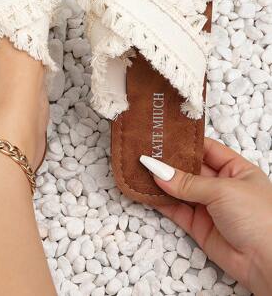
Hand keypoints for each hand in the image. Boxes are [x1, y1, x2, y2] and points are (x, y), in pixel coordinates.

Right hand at [140, 138, 271, 294]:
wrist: (269, 263)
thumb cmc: (260, 218)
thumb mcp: (223, 190)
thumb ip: (187, 182)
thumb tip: (157, 170)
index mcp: (236, 169)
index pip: (206, 149)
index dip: (185, 142)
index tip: (162, 134)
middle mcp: (222, 186)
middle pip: (190, 169)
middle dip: (168, 161)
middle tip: (145, 150)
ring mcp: (210, 207)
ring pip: (180, 190)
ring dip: (161, 182)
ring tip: (138, 168)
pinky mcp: (200, 227)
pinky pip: (176, 210)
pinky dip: (160, 202)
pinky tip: (145, 192)